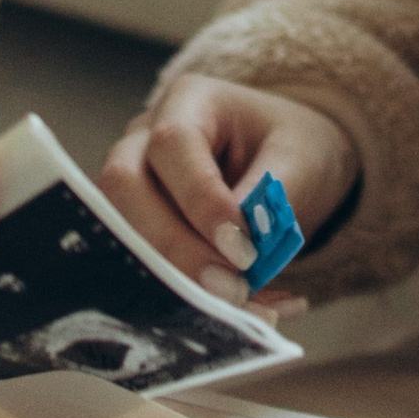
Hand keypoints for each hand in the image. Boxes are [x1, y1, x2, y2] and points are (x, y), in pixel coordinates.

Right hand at [97, 70, 359, 303]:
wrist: (290, 162)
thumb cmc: (294, 147)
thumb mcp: (302, 159)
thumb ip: (271, 197)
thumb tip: (237, 249)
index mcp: (189, 101)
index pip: (172, 143)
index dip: (200, 200)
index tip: (243, 251)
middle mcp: (144, 137)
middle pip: (124, 185)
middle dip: (172, 246)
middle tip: (229, 289)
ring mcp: (133, 182)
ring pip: (116, 229)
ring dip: (171, 277)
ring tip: (234, 308)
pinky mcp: (135, 226)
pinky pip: (138, 263)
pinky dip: (181, 294)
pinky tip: (236, 316)